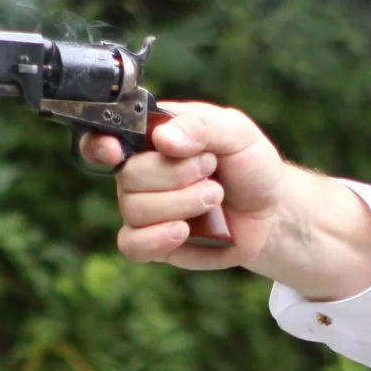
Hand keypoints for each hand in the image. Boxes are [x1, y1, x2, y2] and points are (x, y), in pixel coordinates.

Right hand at [83, 102, 370, 299]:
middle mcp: (140, 172)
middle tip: (211, 171)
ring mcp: (145, 209)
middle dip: (175, 175)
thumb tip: (164, 139)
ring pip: (134, 209)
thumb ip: (201, 126)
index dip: (99, 145)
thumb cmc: (250, 165)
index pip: (103, 136)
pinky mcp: (154, 243)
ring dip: (181, 203)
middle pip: (127, 175)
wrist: (272, 211)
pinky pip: (133, 245)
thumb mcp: (237, 132)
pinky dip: (158, 238)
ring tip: (215, 197)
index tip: (114, 150)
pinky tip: (185, 231)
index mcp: (151, 137)